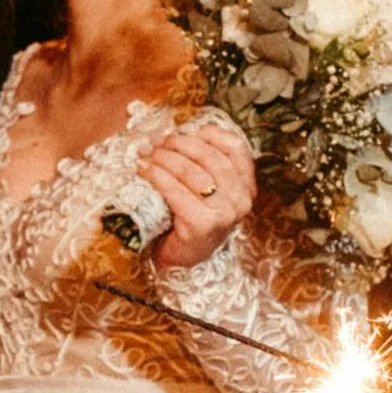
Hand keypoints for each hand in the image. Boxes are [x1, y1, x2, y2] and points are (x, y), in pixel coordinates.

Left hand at [142, 116, 256, 270]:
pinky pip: (177, 190)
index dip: (209, 134)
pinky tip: (145, 171)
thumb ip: (204, 164)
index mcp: (246, 186)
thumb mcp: (207, 190)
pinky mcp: (203, 224)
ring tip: (147, 156)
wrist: (182, 260)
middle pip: (210, 156)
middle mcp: (241, 199)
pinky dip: (157, 176)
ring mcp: (225, 213)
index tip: (187, 132)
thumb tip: (176, 134)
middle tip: (158, 144)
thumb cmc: (190, 219)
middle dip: (180, 144)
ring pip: (192, 171)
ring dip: (164, 158)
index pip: (236, 147)